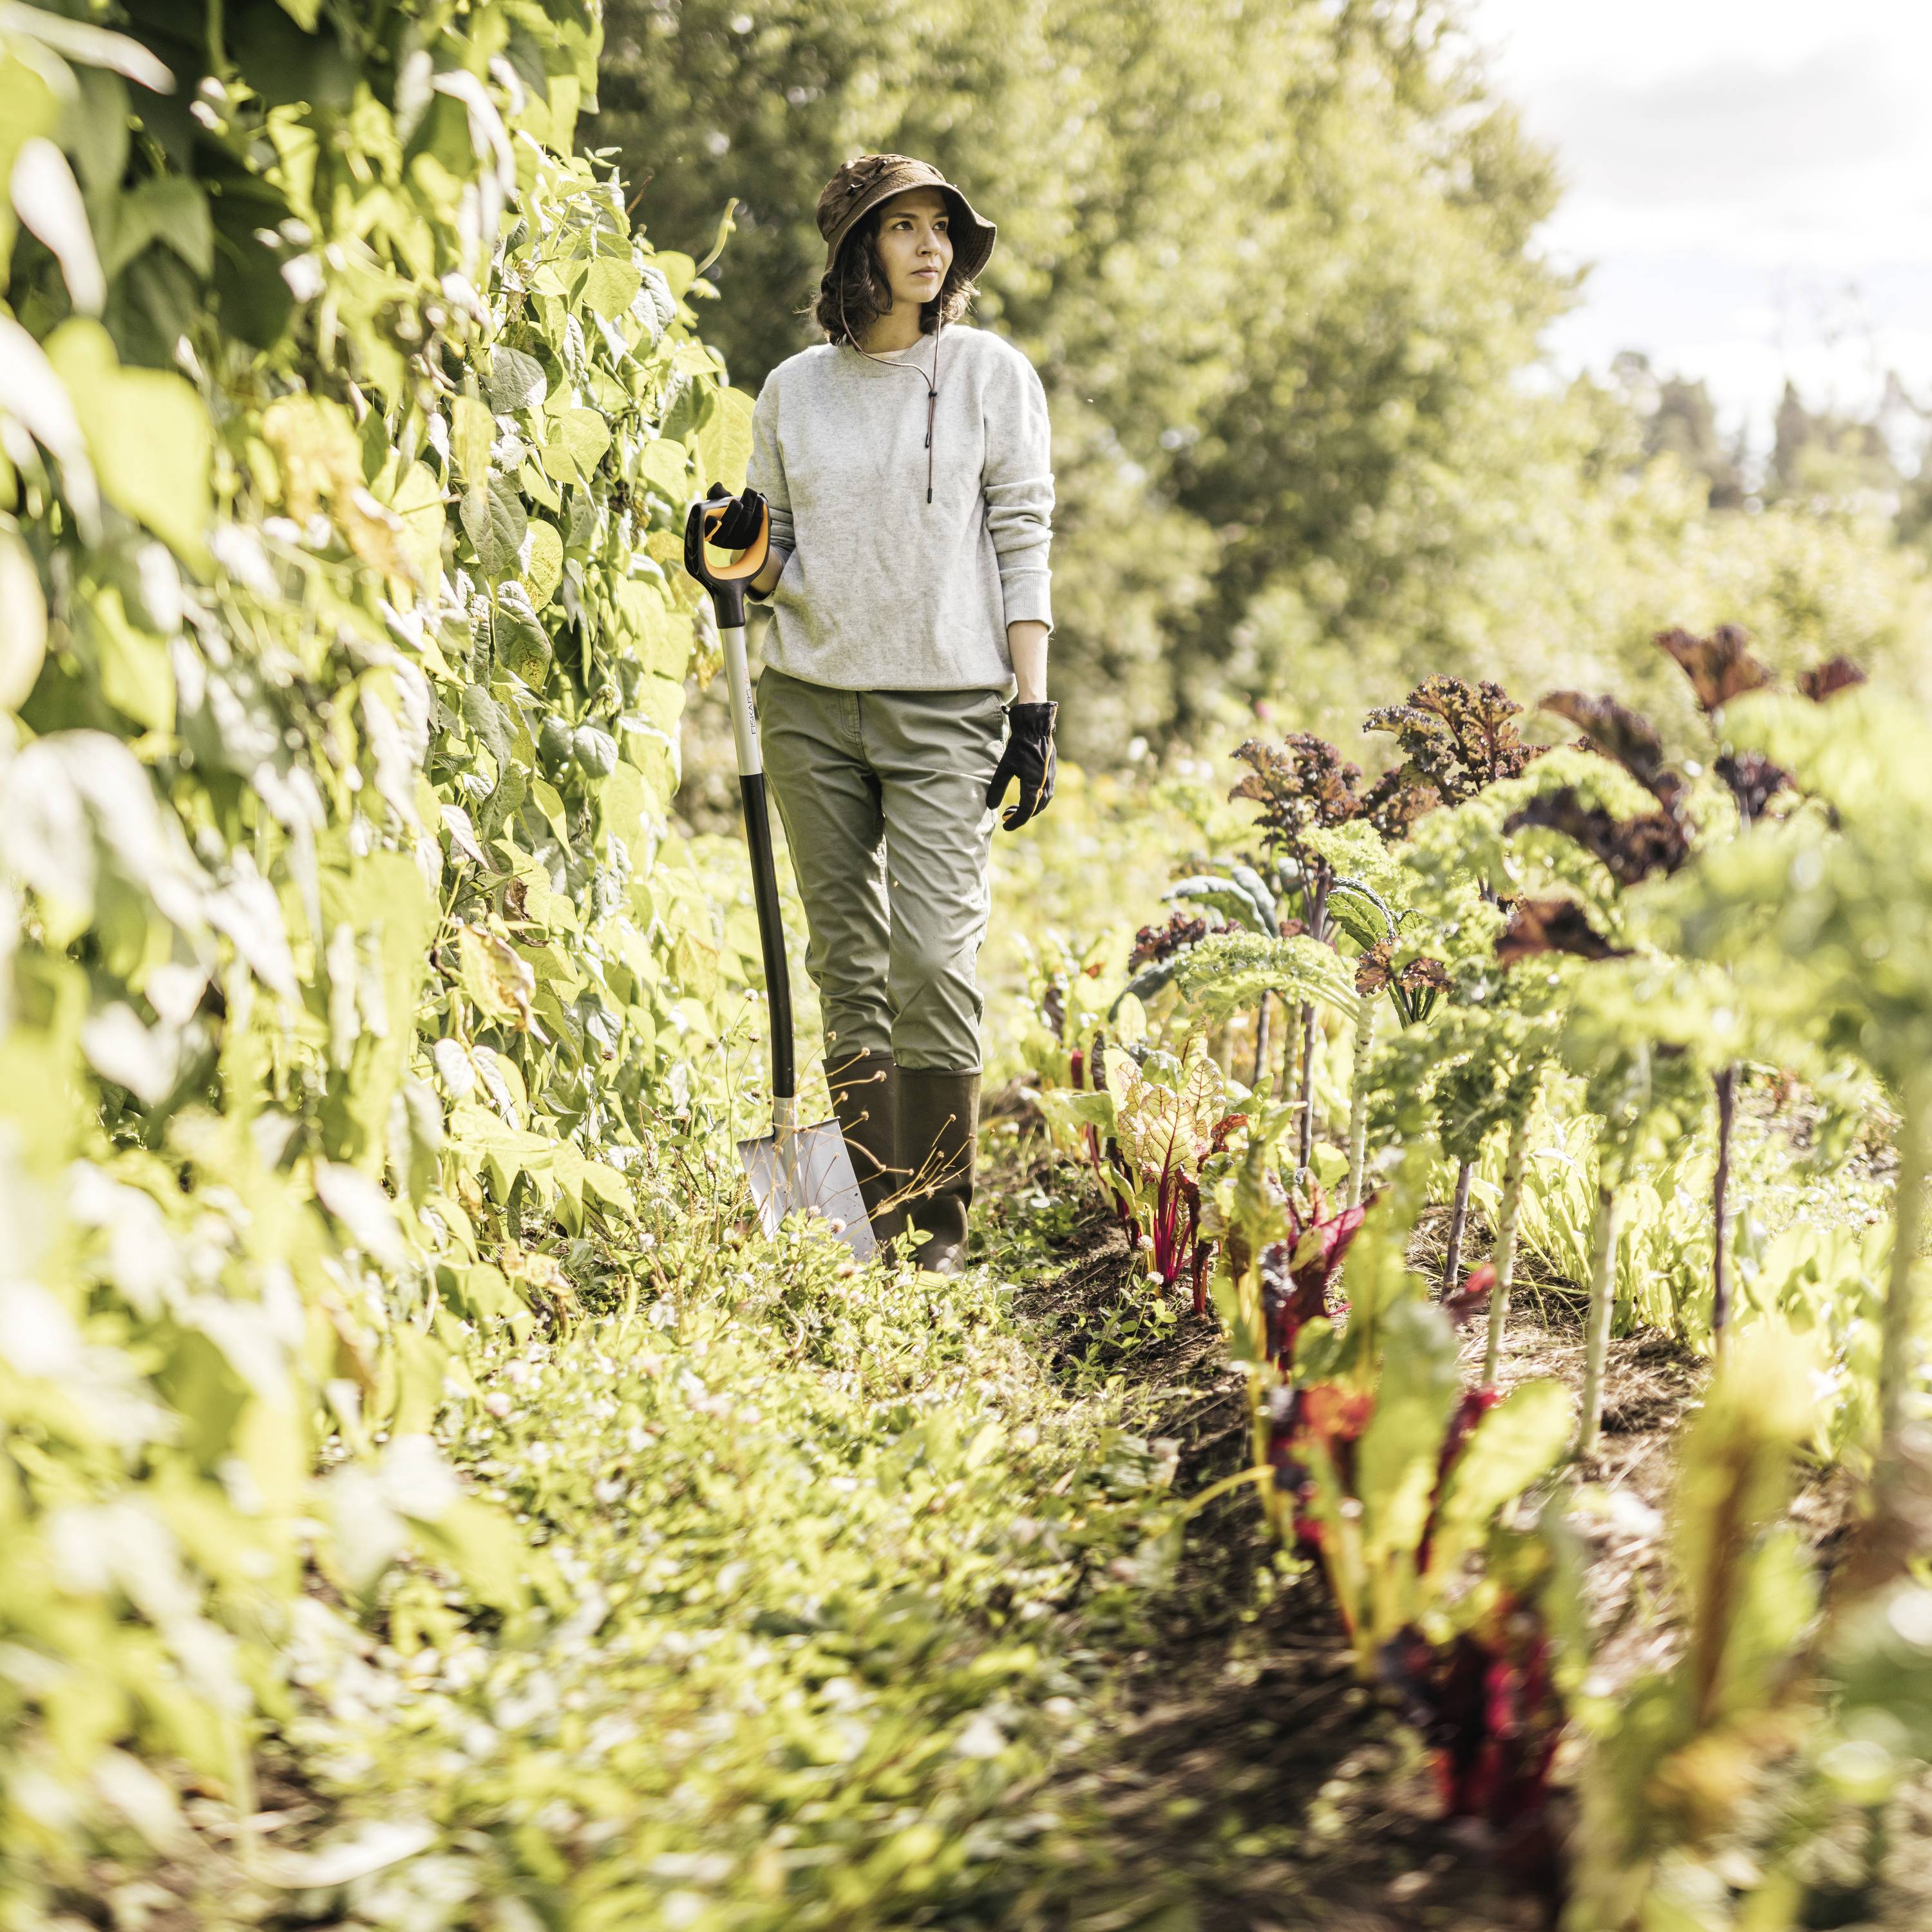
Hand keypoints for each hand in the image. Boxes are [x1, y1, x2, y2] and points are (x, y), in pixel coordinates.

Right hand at [704, 480, 765, 549]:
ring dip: (749, 509)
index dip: (710, 527)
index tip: (714, 519)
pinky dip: (760, 513)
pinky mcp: (751, 539)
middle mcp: (722, 539)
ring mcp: (737, 542)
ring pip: (744, 528)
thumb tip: (718, 487)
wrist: (736, 513)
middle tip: (736, 501)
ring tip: (751, 493)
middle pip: (728, 529)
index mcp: (708, 529)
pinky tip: (761, 500)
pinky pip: (757, 527)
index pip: (707, 530)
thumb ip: (715, 493)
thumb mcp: (716, 498)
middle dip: (733, 514)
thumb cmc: (722, 506)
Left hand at [985, 700, 1057, 829]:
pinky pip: (1045, 794)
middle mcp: (1046, 785)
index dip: (1015, 822)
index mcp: (1034, 786)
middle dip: (1020, 816)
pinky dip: (1035, 800)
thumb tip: (990, 806)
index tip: (1005, 826)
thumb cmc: (1019, 746)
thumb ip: (997, 787)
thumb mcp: (1004, 767)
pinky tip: (1025, 795)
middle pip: (1035, 810)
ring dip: (1028, 809)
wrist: (1035, 728)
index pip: (1025, 812)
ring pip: (1042, 803)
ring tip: (1013, 808)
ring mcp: (1051, 780)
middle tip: (1005, 815)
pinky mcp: (1051, 774)